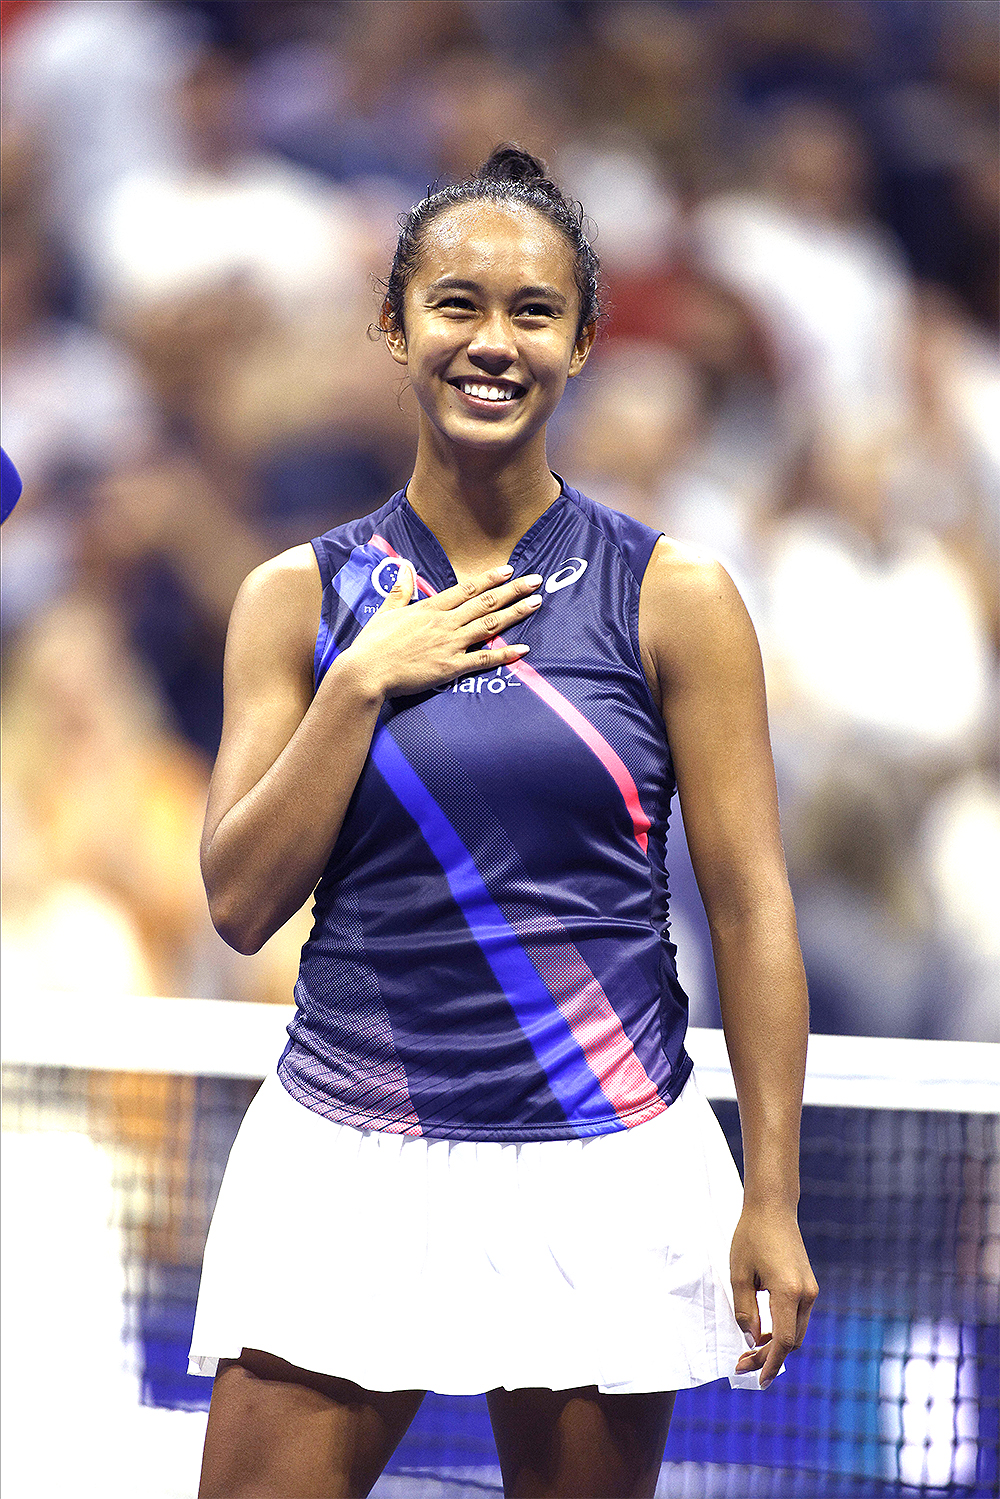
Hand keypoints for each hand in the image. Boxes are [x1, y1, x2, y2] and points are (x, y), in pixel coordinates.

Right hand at [343, 562, 542, 698]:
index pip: (466, 589)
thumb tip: (404, 567)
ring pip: (489, 625)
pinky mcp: (451, 667)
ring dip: (515, 613)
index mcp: (429, 609)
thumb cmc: (372, 645)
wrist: (367, 672)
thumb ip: (400, 590)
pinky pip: (483, 659)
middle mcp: (444, 623)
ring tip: (536, 603)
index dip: (490, 578)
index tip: (508, 569)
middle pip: (485, 603)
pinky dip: (504, 654)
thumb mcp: (385, 612)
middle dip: (513, 590)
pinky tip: (523, 648)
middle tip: (535, 580)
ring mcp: (450, 644)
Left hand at [730, 1204, 817, 1388]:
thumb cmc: (751, 1236)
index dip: (770, 1363)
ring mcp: (811, 1289)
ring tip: (749, 1351)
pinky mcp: (809, 1285)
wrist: (773, 1208)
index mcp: (789, 1291)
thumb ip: (745, 1311)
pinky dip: (782, 1329)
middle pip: (791, 1341)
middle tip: (741, 1364)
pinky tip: (762, 1332)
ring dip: (775, 1344)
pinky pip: (797, 1317)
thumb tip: (752, 1340)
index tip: (757, 1380)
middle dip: (768, 1357)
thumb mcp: (739, 1275)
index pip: (783, 1341)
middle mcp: (807, 1294)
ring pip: (796, 1331)